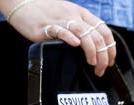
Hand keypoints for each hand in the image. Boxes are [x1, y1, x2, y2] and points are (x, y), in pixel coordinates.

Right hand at [0, 0, 115, 75]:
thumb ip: (81, 27)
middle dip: (103, 56)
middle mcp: (74, 16)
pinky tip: (75, 45)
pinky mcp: (46, 26)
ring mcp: (61, 20)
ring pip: (84, 35)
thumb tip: (95, 46)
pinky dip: (70, 38)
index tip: (110, 61)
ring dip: (92, 52)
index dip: (111, 48)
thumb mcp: (69, 15)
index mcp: (81, 14)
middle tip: (101, 69)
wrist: (22, 3)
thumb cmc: (45, 12)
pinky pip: (61, 30)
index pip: (104, 31)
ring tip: (92, 64)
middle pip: (97, 36)